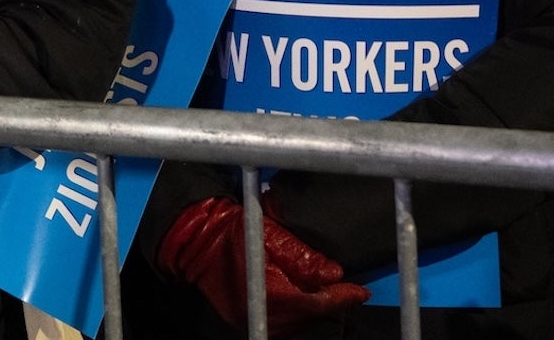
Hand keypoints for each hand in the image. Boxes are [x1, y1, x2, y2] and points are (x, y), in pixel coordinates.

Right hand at [155, 196, 368, 335]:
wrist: (194, 238)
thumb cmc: (230, 230)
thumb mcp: (270, 233)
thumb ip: (303, 256)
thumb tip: (334, 273)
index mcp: (269, 292)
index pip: (316, 302)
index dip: (341, 297)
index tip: (359, 291)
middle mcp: (261, 313)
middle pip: (308, 316)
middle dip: (328, 302)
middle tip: (346, 289)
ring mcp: (250, 319)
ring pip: (295, 322)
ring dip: (311, 307)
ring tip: (325, 291)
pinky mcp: (243, 318)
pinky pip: (280, 321)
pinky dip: (295, 310)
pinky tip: (300, 295)